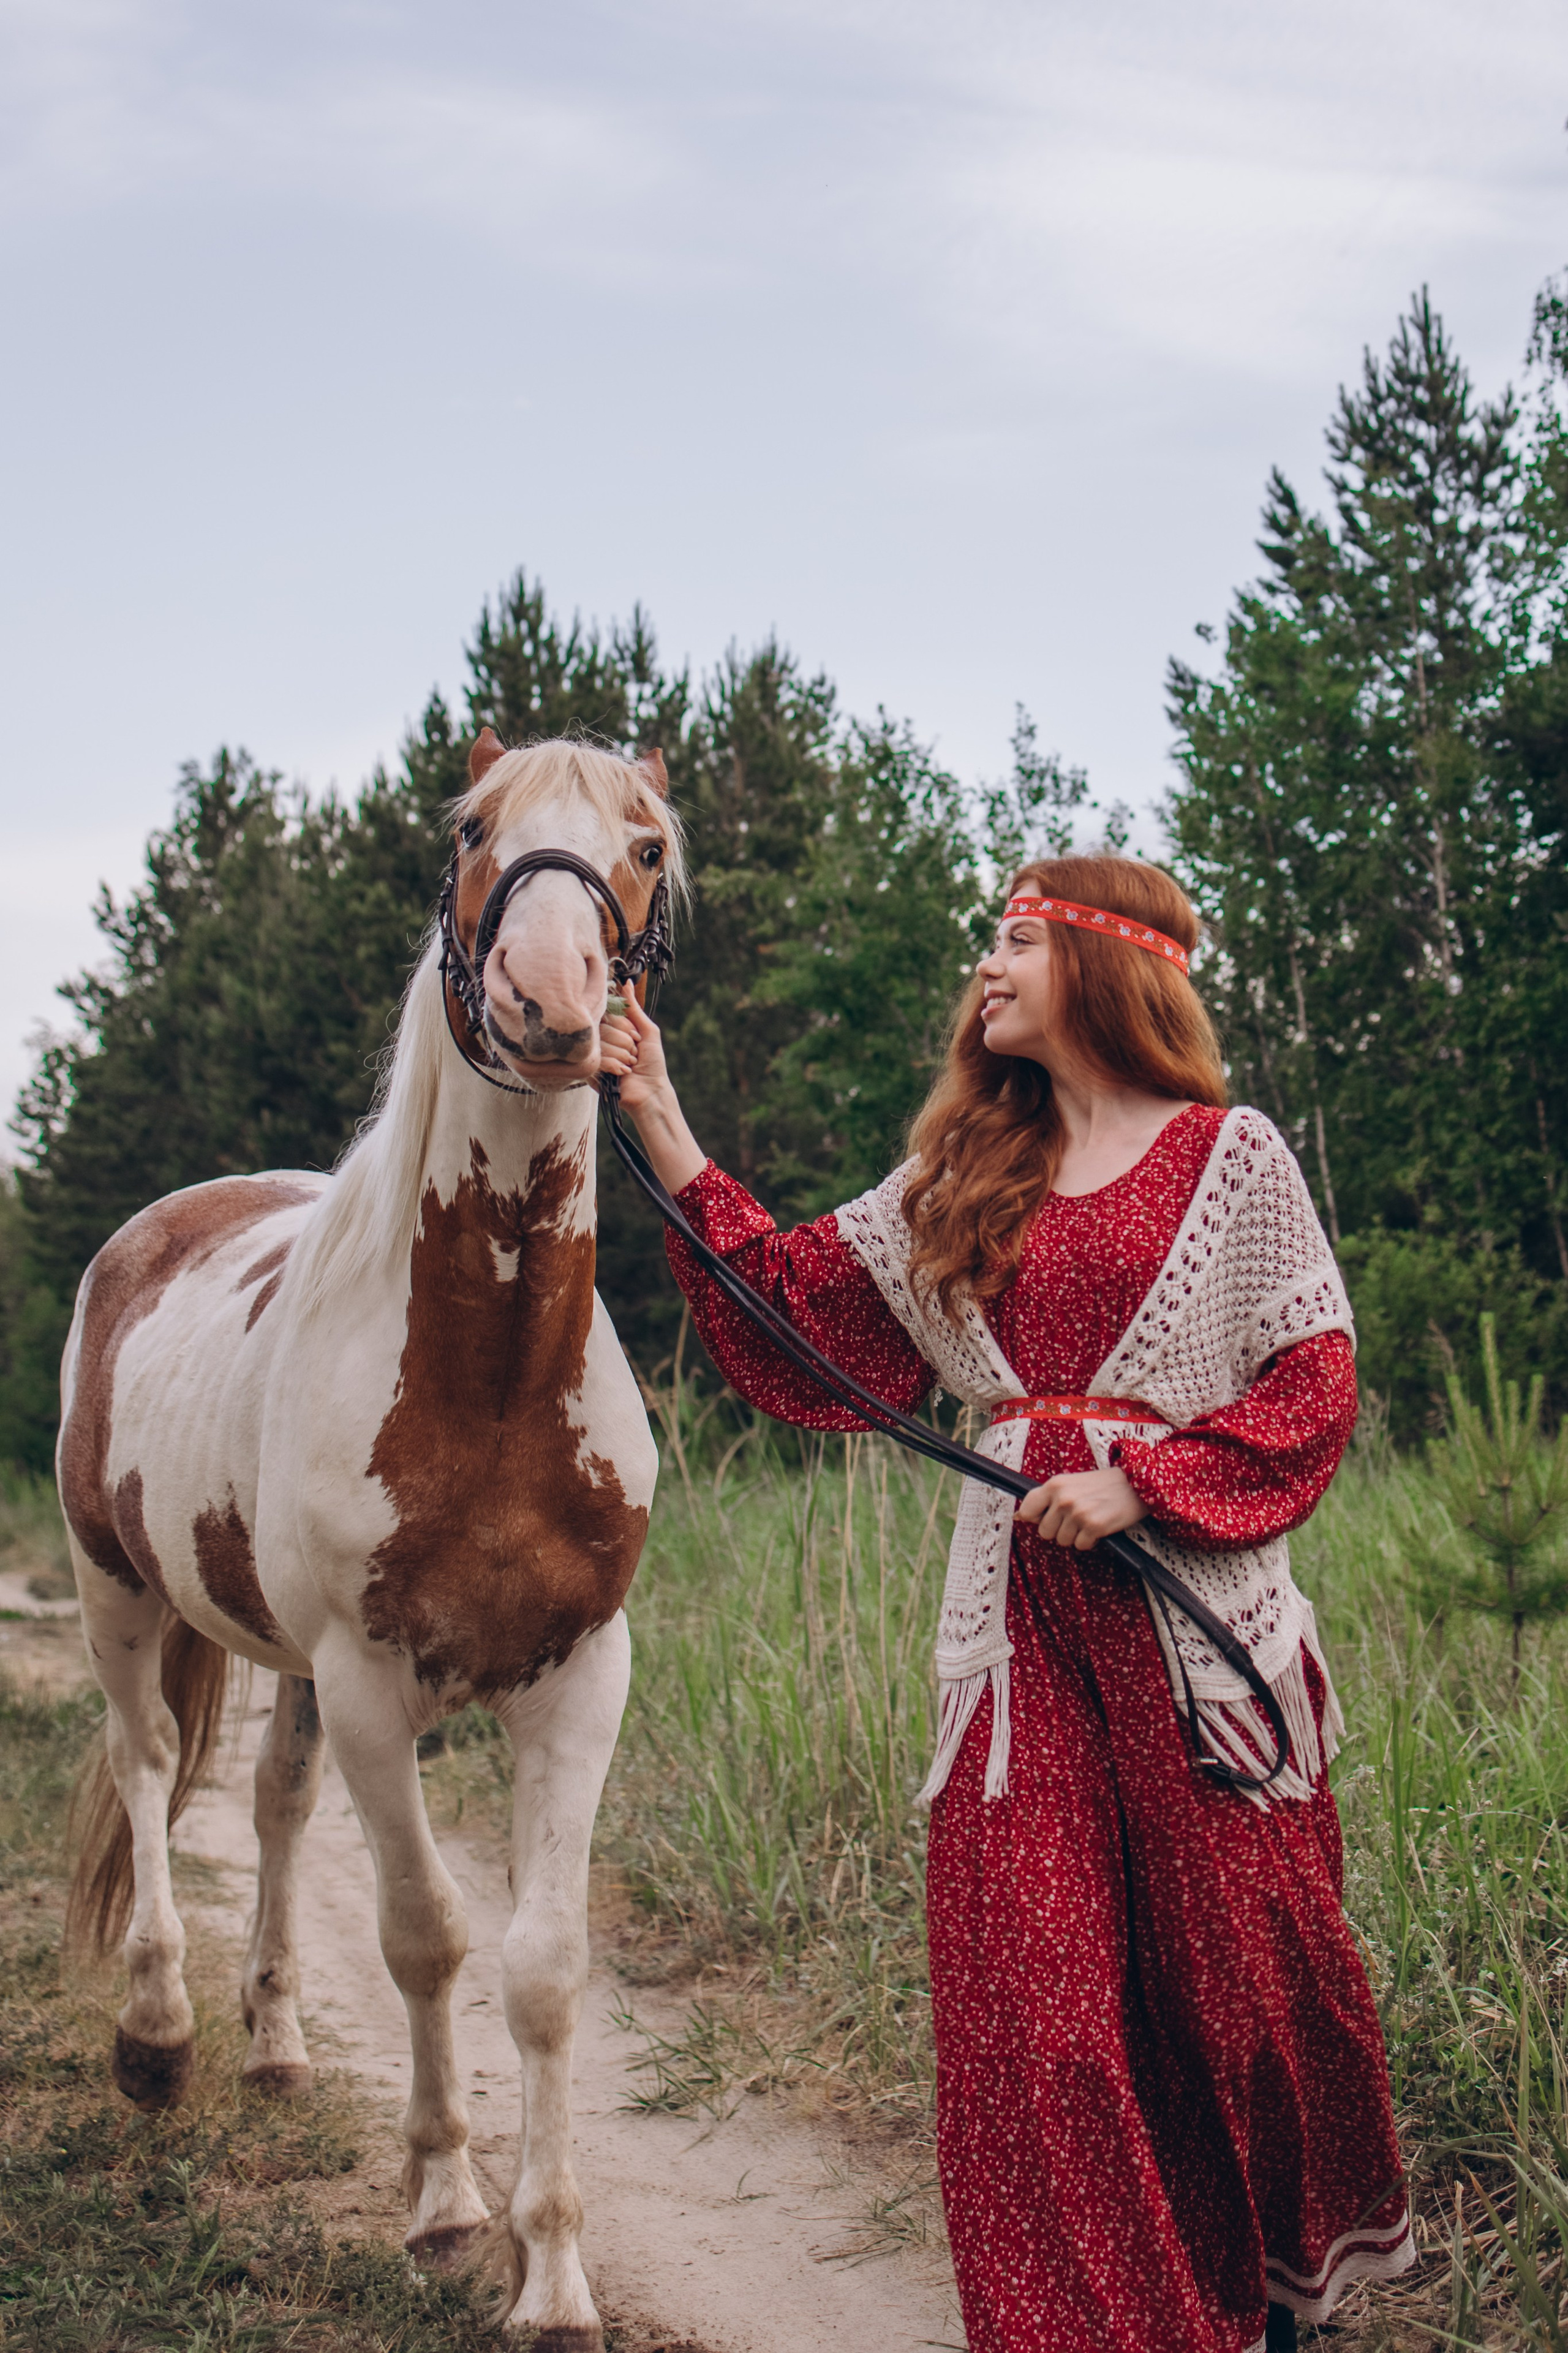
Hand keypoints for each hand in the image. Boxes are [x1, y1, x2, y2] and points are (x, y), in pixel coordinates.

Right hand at [597, 990, 670, 1114]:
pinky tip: (622, 1073)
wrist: (650, 1091)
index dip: (624, 1026)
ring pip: (601, 1043)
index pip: (608, 1014)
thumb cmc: (652, 1064)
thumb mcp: (648, 1032)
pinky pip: (596, 1059)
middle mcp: (601, 1040)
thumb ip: (634, 1008)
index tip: (637, 1038)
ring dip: (621, 1056)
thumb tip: (627, 983)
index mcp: (613, 1029)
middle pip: (604, 1028)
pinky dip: (614, 1066)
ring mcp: (594, 1054)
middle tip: (634, 1054)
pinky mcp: (590, 1070)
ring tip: (629, 1066)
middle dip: (625, 1042)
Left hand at [1014, 1467, 1148, 1549]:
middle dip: (1059, 1529)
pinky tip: (1100, 1526)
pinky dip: (1091, 1541)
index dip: (1035, 1518)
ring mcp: (1078, 1513)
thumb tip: (1020, 1517)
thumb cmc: (1103, 1484)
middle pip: (1045, 1532)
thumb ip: (1048, 1498)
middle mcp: (1063, 1499)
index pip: (1027, 1510)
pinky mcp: (1094, 1527)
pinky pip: (1081, 1546)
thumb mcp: (1071, 1483)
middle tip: (1077, 1518)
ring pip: (1063, 1541)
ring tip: (1090, 1519)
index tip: (1046, 1518)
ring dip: (1076, 1536)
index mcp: (1055, 1484)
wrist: (1136, 1484)